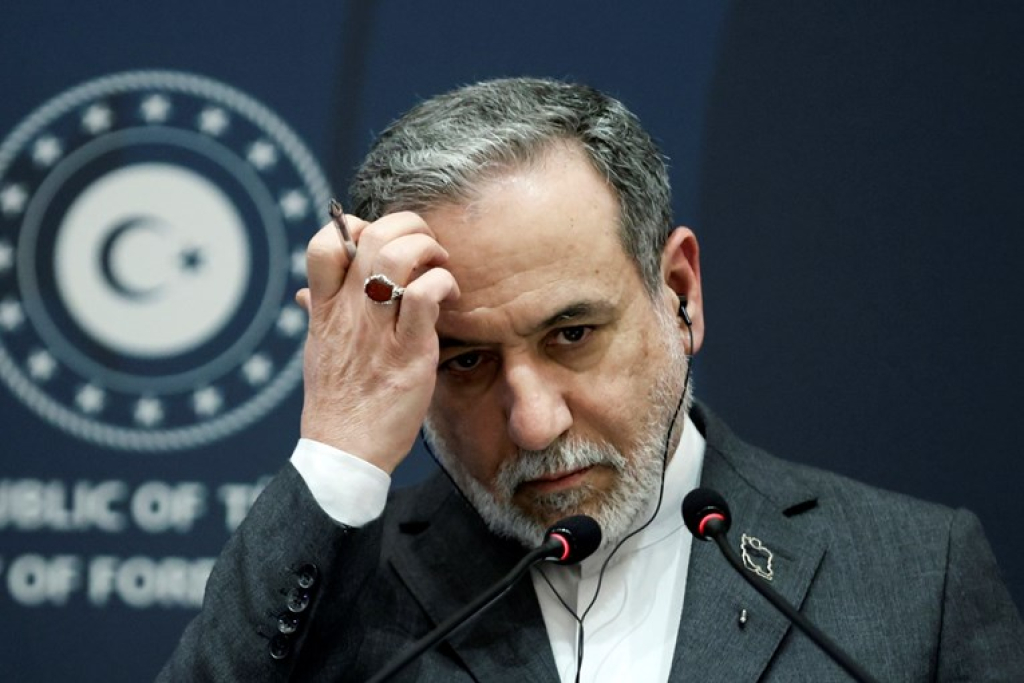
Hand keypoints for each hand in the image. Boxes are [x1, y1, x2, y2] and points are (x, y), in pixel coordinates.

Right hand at [295, 211, 459, 472]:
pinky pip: (424, 297)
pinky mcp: (408, 353)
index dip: (355, 227)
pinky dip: (443, 284)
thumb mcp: (318, 351)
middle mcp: (347, 313)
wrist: (344, 452)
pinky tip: (451, 296)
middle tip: (427, 248)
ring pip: (397, 257)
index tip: (380, 242)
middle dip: (407, 227)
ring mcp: (376, 332)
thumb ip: (319, 314)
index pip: (325, 244)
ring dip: (428, 249)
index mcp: (324, 310)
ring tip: (441, 266)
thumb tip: (306, 292)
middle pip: (370, 236)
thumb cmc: (338, 403)